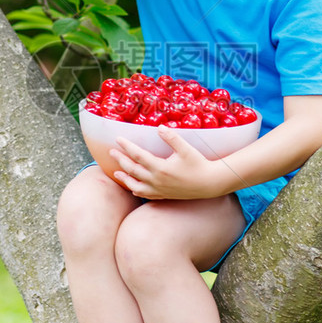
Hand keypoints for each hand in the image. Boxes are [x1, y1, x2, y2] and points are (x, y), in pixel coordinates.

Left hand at [110, 126, 224, 199]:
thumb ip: (172, 138)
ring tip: (116, 172)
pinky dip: (136, 190)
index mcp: (160, 168)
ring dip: (125, 178)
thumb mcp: (186, 149)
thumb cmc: (199, 164)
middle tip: (111, 152)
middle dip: (121, 160)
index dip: (126, 146)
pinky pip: (145, 194)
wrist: (209, 183)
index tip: (118, 138)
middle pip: (133, 170)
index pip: (138, 155)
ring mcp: (159, 189)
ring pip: (136, 185)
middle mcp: (156, 180)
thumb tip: (159, 127)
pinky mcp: (164, 195)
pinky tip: (133, 187)